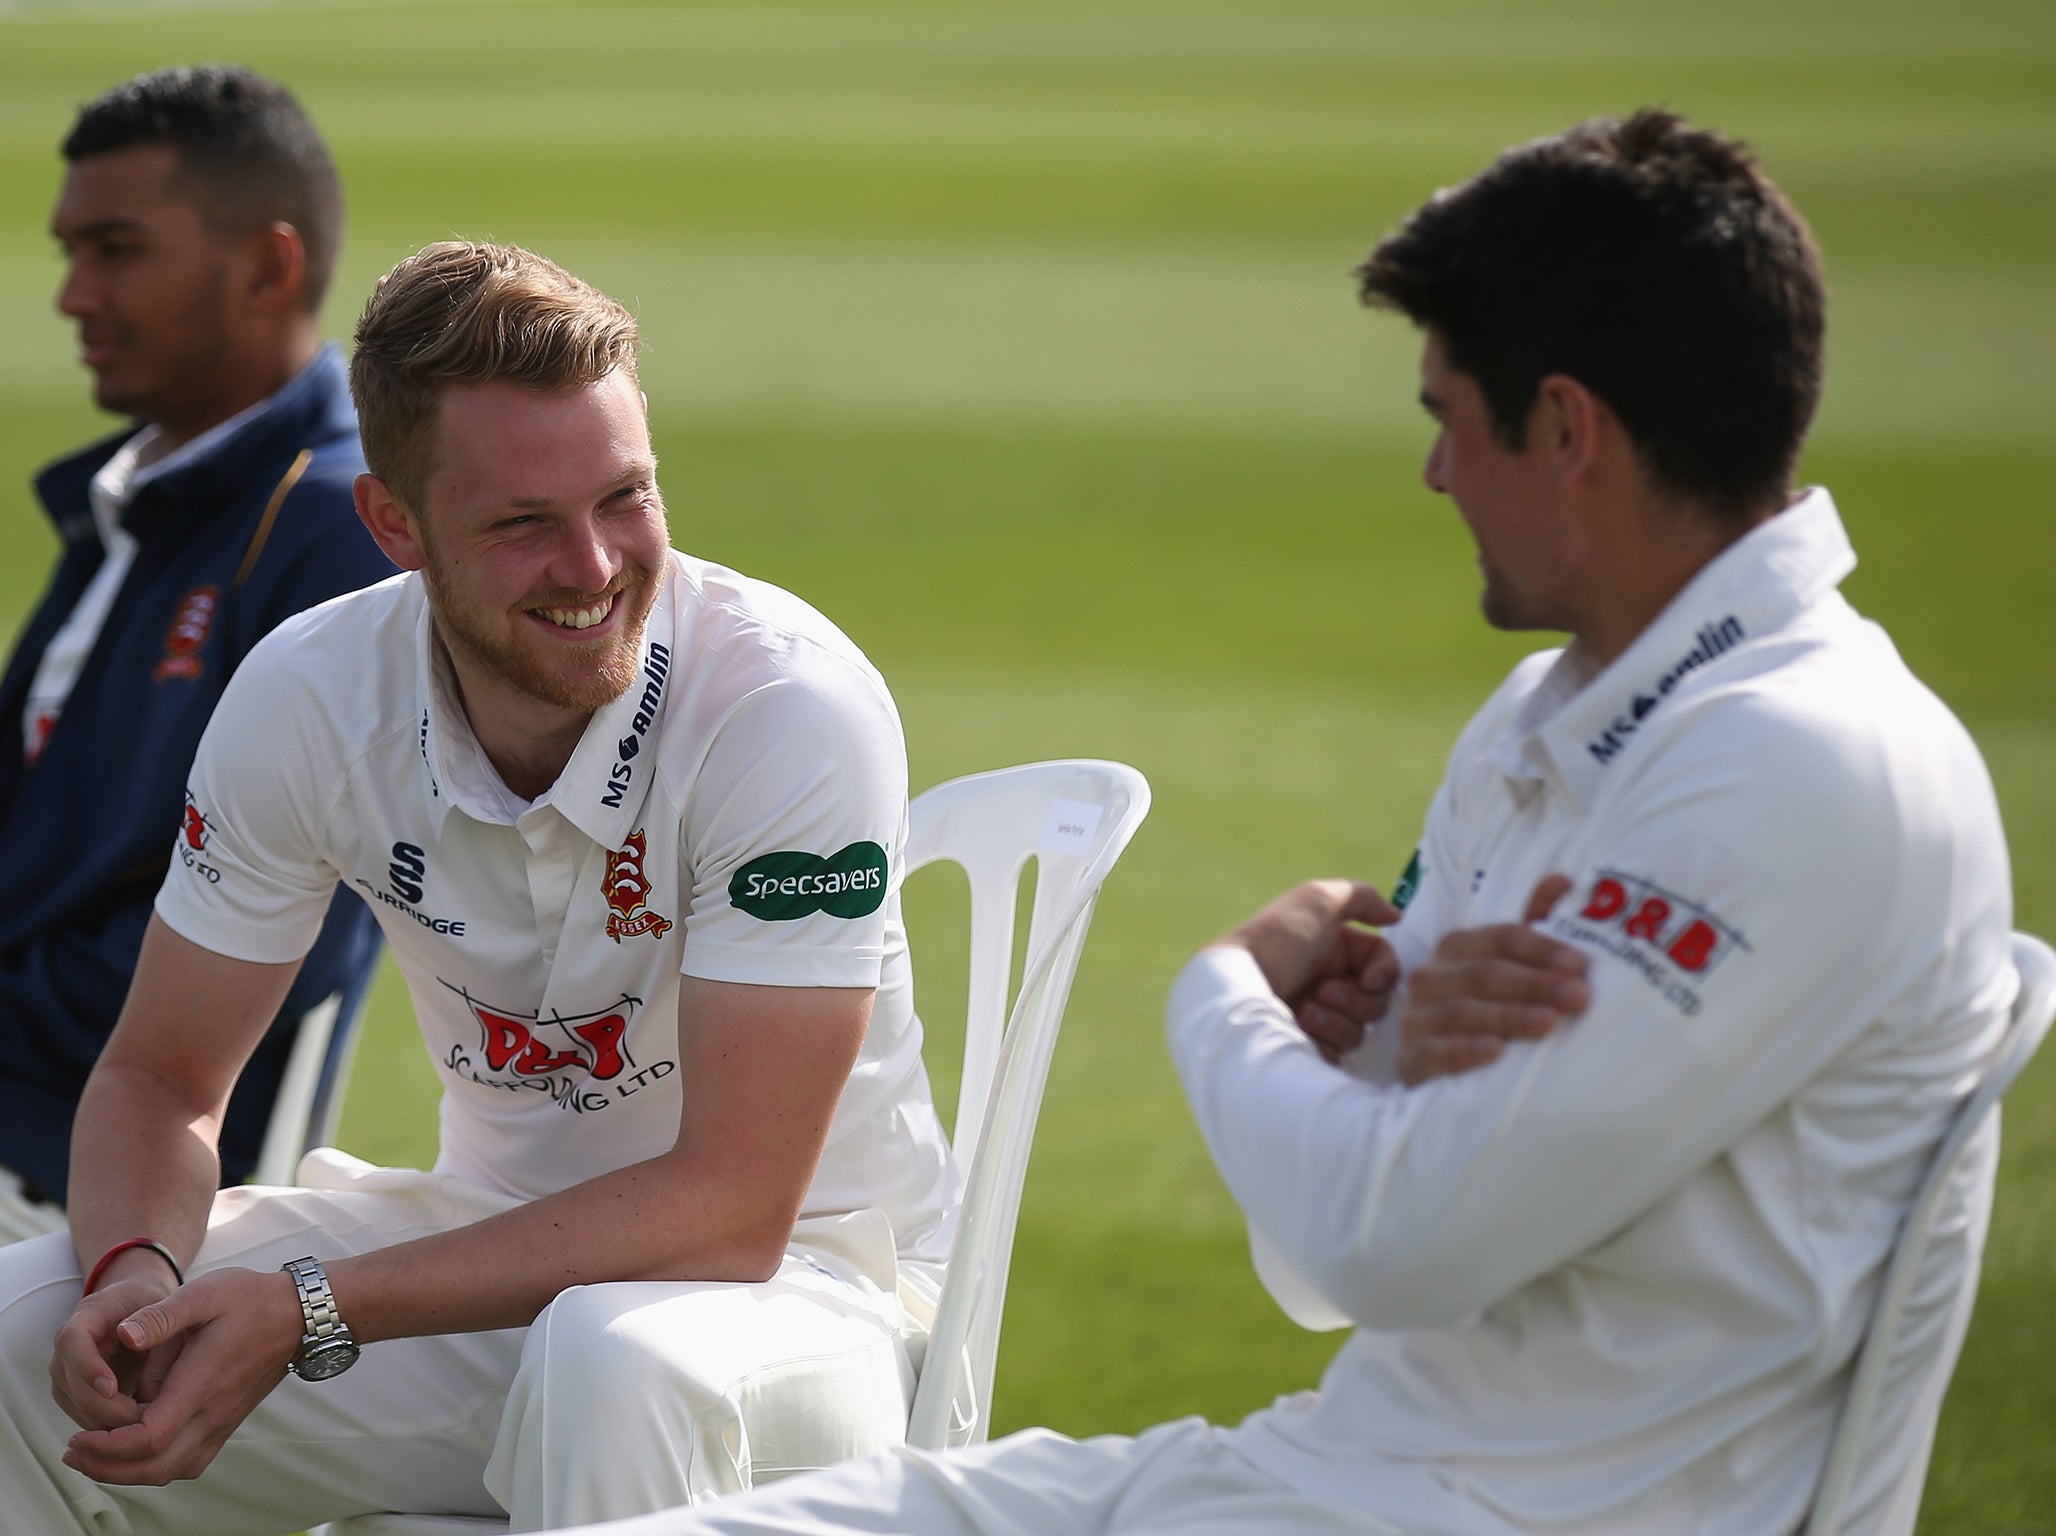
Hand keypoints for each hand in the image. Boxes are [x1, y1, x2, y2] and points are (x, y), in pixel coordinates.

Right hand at [47, 1269, 176, 1434]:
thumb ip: (157, 1325)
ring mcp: (66, 1378)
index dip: (89, 1368)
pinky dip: (112, 1428)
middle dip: (108, 1409)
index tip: (112, 1389)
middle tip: (145, 1419)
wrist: (137, 1309)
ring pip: (79, 1410)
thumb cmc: (153, 1305)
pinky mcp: (74, 1398)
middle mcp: (67, 1351)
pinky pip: (88, 1419)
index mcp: (87, 1317)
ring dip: (112, 1424)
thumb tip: (138, 1351)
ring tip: (150, 1427)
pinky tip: (142, 1429)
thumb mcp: (163, 1305)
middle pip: (74, 1388)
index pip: (73, 1342)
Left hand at [59, 1266, 302, 1484]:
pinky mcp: (226, 1423)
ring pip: (170, 1471)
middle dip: (106, 1468)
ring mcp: (222, 1422)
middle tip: (73, 1454)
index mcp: (201, 1384)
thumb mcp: (204, 1293)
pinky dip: (154, 1467)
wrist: (298, 1314)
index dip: (106, 1447)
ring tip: (95, 1455)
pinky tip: (135, 1450)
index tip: (76, 1437)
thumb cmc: (250, 1300)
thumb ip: (161, 1316)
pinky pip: (187, 1463)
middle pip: (154, 1468)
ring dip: (127, 1473)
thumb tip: (122, 1334)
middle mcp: (212, 1413)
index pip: (148, 1438)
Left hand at [1214, 880, 1402, 1061]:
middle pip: (1376, 1002)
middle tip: (1324, 991)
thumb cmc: (1275, 941)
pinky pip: (1337, 1055)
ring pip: (1359, 1031)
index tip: (1371, 978)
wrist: (1232, 988)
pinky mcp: (1305, 1048)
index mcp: (1334, 951)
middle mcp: (1328, 984)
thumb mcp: (1315, 900)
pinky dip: (1323, 1043)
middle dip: (1356, 1000)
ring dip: (1336, 1021)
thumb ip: (1360, 897)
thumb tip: (1395, 915)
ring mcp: (1317, 1019)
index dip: (1385, 973)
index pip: (1383, 965)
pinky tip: (1298, 1031)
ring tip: (1304, 1012)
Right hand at [1395, 874, 1590, 1084]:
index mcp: (1455, 947)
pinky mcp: (1408, 1058)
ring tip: (1551, 1024)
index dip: (1541, 948)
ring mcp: (1415, 1017)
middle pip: (1485, 973)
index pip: (1501, 938)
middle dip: (1536, 984)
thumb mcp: (1507, 966)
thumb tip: (1562, 879)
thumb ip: (1532, 924)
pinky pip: (1435, 1053)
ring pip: (1462, 1011)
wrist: (1438, 1068)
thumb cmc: (1484, 1010)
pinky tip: (1497, 1052)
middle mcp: (1429, 976)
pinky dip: (1465, 1051)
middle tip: (1579, 997)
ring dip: (1510, 1016)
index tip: (1580, 965)